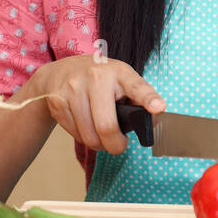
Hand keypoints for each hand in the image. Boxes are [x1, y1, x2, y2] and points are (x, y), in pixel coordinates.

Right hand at [31, 56, 164, 154]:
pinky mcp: (58, 102)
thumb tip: (152, 120)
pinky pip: (75, 135)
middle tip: (119, 145)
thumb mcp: (120, 78)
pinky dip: (83, 137)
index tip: (159, 107)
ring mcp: (74, 89)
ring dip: (98, 144)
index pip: (137, 87)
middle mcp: (96, 77)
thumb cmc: (98, 78)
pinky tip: (85, 126)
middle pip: (107, 127)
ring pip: (89, 136)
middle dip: (116, 145)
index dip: (148, 98)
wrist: (59, 72)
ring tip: (101, 135)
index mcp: (119, 72)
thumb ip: (136, 97)